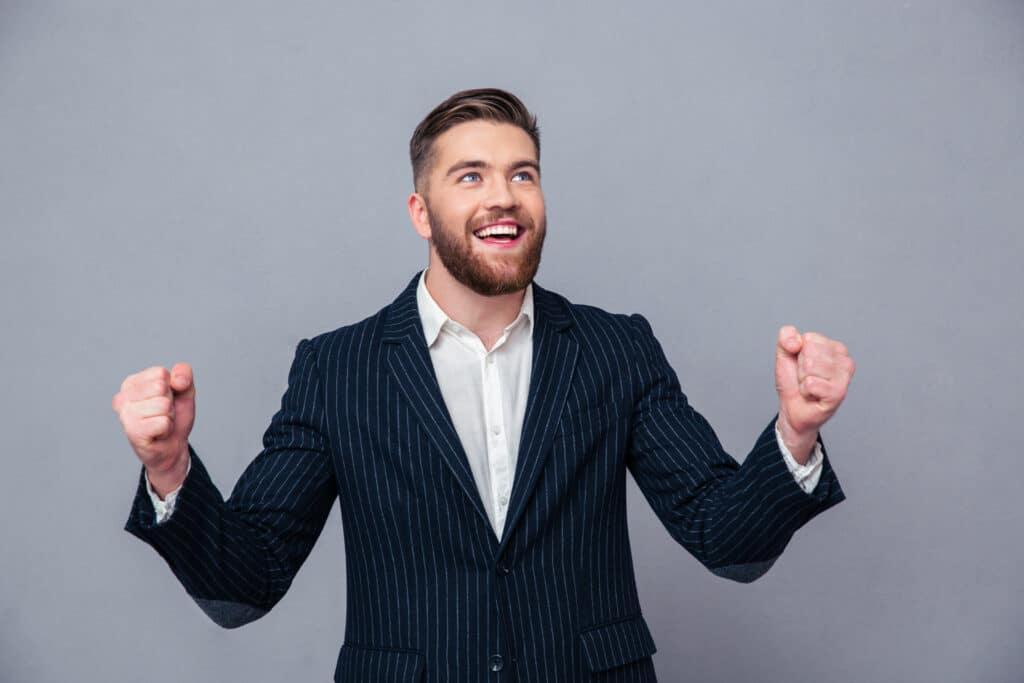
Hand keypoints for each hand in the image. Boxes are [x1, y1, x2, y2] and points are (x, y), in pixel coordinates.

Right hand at [112, 363, 194, 496]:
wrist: (173, 447)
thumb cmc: (174, 417)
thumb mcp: (184, 390)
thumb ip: (184, 374)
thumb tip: (177, 380)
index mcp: (131, 383)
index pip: (160, 373)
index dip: (171, 387)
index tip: (165, 400)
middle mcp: (122, 398)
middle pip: (161, 387)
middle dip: (170, 402)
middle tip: (163, 414)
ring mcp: (125, 416)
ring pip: (163, 405)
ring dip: (169, 416)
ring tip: (160, 423)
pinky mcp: (132, 432)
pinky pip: (163, 422)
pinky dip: (167, 428)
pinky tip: (158, 433)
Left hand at [774, 326, 854, 463]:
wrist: (792, 409)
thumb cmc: (793, 382)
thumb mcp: (785, 354)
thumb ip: (786, 336)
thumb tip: (795, 341)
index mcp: (835, 348)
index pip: (809, 338)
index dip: (799, 353)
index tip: (803, 366)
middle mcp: (845, 360)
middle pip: (810, 351)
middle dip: (801, 367)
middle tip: (806, 378)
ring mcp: (844, 377)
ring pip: (810, 366)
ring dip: (803, 379)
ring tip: (809, 386)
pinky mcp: (838, 393)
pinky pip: (811, 383)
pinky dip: (805, 390)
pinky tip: (812, 395)